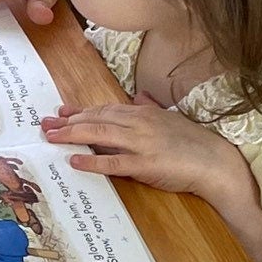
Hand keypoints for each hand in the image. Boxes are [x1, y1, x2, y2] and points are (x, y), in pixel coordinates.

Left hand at [40, 97, 243, 196]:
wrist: (216, 162)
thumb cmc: (194, 143)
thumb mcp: (170, 119)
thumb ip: (151, 108)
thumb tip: (138, 97)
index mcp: (144, 113)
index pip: (105, 109)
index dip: (80, 111)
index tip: (60, 112)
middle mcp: (139, 124)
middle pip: (96, 119)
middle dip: (68, 122)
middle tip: (45, 125)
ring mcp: (142, 143)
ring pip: (100, 134)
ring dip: (72, 135)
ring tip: (51, 138)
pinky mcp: (146, 164)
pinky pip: (113, 162)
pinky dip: (92, 161)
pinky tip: (75, 160)